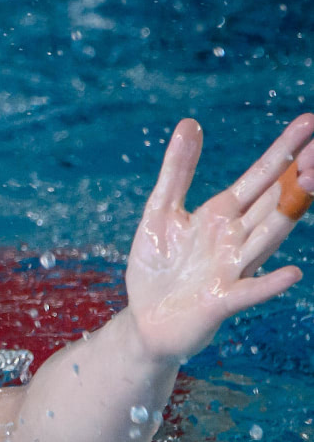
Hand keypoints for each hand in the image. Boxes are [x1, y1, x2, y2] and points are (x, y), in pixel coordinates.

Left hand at [123, 114, 313, 363]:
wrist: (145, 321)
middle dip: (298, 175)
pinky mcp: (221, 301)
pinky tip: (291, 273)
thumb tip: (190, 122)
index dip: (283, 150)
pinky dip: (268, 283)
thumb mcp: (160, 212)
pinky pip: (249, 291)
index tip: (309, 121)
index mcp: (223, 214)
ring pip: (267, 237)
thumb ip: (177, 171)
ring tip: (312, 183)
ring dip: (289, 214)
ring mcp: (232, 269)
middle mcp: (236, 238)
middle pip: (274, 201)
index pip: (261, 177)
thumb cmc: (158, 266)